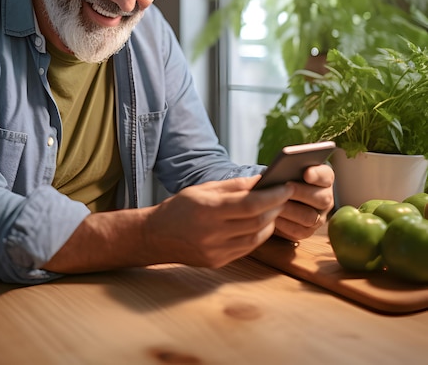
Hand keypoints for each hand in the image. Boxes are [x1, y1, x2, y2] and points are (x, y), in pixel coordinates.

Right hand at [44, 176, 292, 273]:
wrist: (156, 236)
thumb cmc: (180, 207)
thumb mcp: (204, 189)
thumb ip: (234, 186)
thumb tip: (263, 180)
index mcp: (208, 210)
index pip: (250, 204)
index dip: (272, 196)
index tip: (287, 186)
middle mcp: (212, 234)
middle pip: (257, 221)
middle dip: (275, 207)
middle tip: (284, 194)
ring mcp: (216, 251)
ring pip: (256, 238)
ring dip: (269, 222)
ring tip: (274, 208)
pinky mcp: (218, 263)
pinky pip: (247, 249)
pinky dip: (258, 235)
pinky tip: (259, 224)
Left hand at [272, 163, 334, 241]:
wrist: (275, 198)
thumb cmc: (281, 178)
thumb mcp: (286, 169)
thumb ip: (287, 167)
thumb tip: (277, 168)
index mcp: (324, 179)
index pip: (326, 176)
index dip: (317, 175)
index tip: (306, 173)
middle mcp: (325, 199)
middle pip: (322, 198)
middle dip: (302, 192)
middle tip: (286, 186)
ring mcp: (318, 217)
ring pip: (310, 217)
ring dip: (291, 209)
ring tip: (276, 202)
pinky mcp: (306, 231)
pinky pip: (298, 230)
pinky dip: (284, 223)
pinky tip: (273, 216)